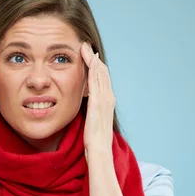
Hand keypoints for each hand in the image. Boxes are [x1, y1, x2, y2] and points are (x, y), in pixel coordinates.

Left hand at [80, 42, 115, 160]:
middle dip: (94, 58)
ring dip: (92, 59)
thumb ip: (92, 112)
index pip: (103, 79)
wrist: (100, 149)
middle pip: (102, 72)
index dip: (96, 67)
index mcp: (108, 101)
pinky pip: (95, 80)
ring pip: (99, 73)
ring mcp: (105, 98)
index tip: (89, 57)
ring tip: (85, 47)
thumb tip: (87, 109)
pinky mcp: (98, 101)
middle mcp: (109, 97)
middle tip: (86, 46)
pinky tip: (87, 59)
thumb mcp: (94, 121)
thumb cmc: (96, 140)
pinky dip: (92, 68)